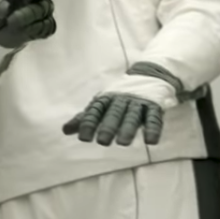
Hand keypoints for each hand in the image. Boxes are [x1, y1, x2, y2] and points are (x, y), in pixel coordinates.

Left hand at [62, 75, 178, 145]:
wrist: (147, 75)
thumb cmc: (118, 97)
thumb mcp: (101, 104)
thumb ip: (85, 118)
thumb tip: (65, 131)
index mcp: (105, 99)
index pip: (95, 112)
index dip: (89, 124)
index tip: (84, 139)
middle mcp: (121, 100)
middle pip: (114, 113)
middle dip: (108, 127)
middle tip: (103, 142)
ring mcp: (138, 102)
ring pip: (132, 116)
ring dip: (128, 129)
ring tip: (123, 143)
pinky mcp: (154, 106)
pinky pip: (154, 118)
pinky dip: (153, 129)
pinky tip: (151, 141)